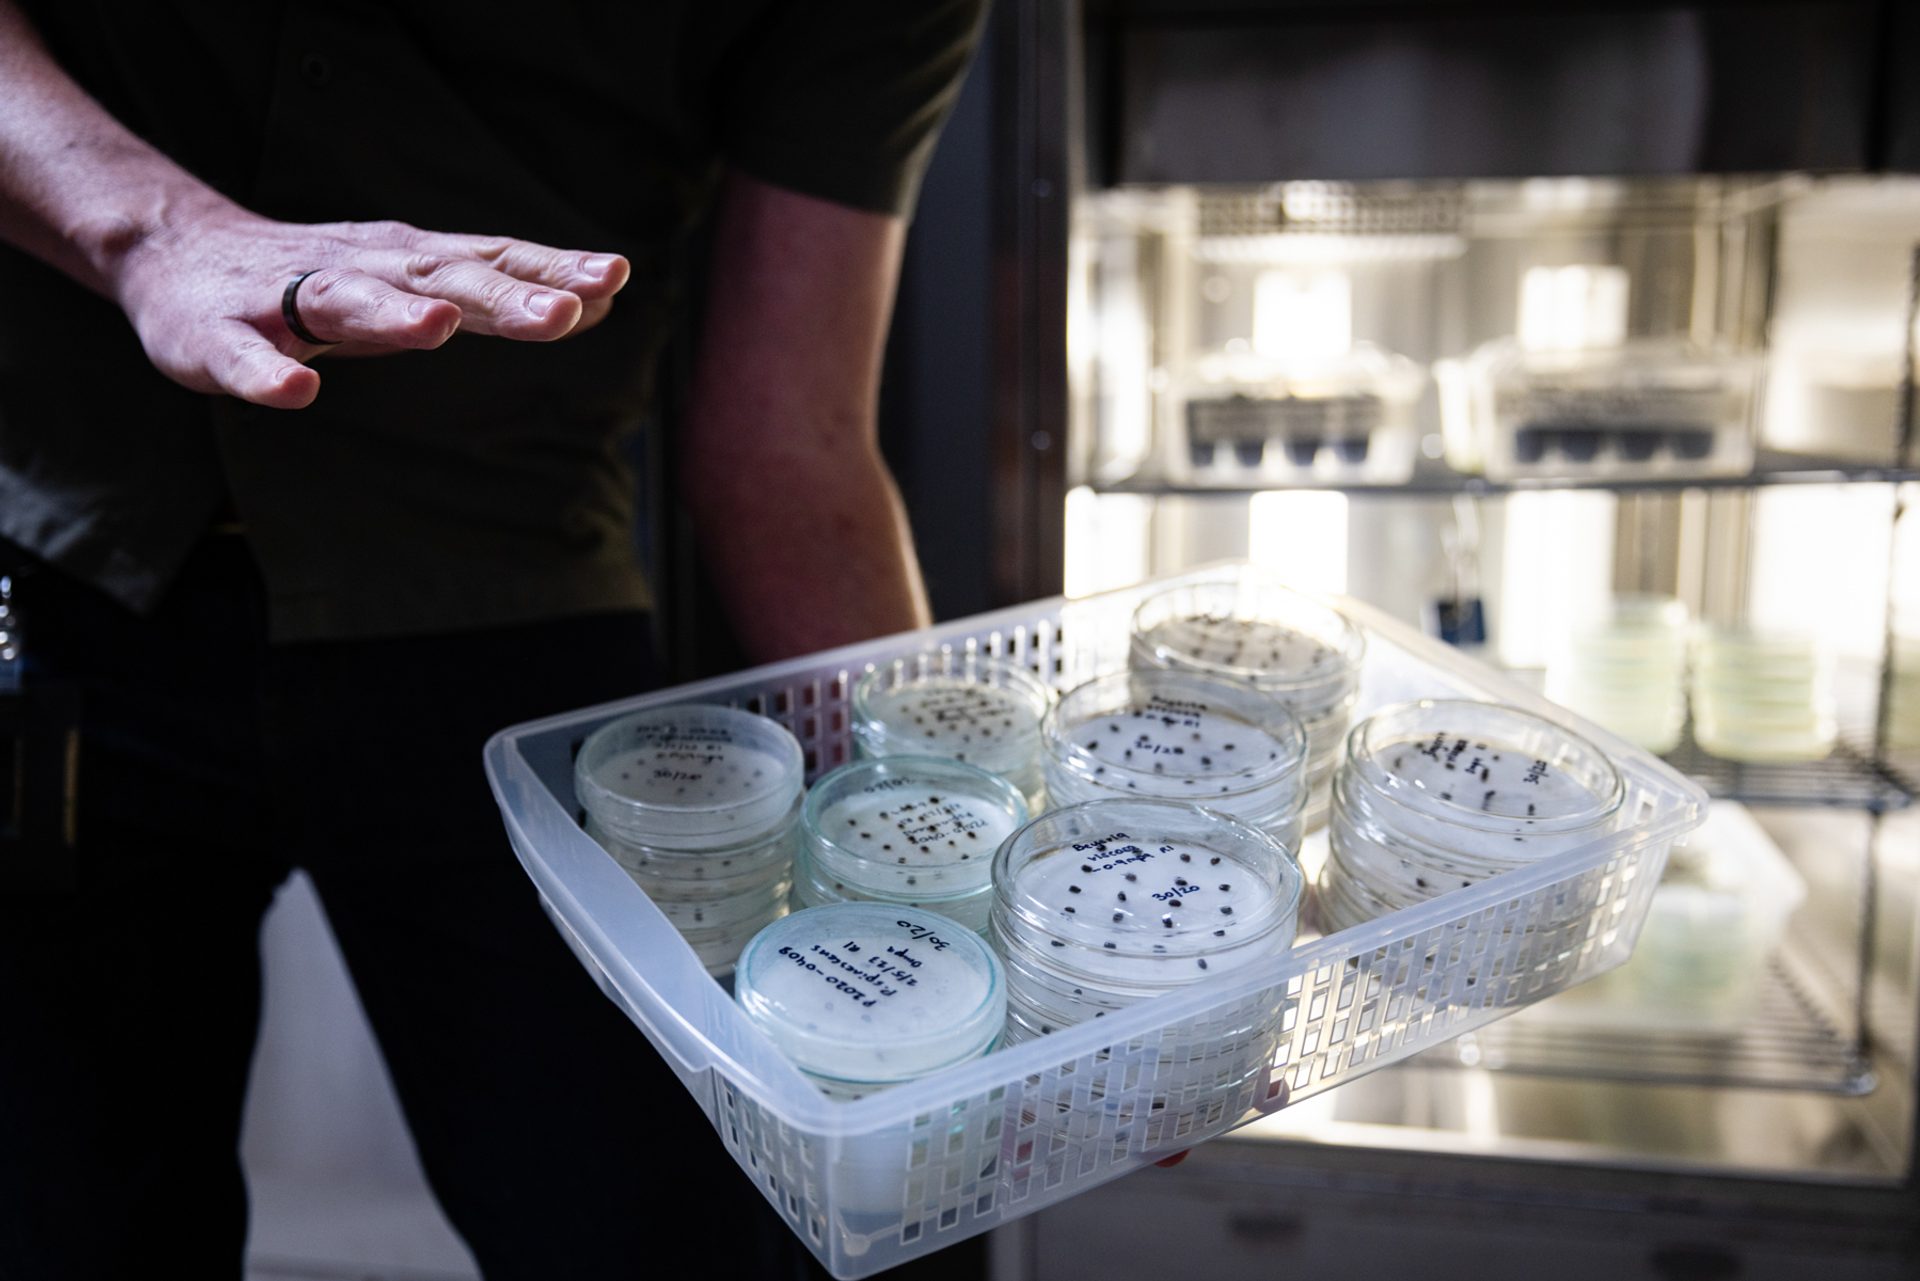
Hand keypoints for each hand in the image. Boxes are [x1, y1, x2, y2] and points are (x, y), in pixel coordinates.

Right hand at [107, 194, 629, 409]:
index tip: (613, 277)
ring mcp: (285, 301)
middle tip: (561, 314)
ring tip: (439, 327)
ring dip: (394, 315)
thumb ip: (494, 290)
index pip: (492, 260)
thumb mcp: (415, 278)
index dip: (550, 270)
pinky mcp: (221, 337)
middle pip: (438, 279)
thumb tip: (593, 300)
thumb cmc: (313, 276)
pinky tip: (297, 392)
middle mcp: (358, 271)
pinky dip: (268, 376)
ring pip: (346, 303)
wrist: (176, 257)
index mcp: (409, 262)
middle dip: (500, 297)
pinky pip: (245, 359)